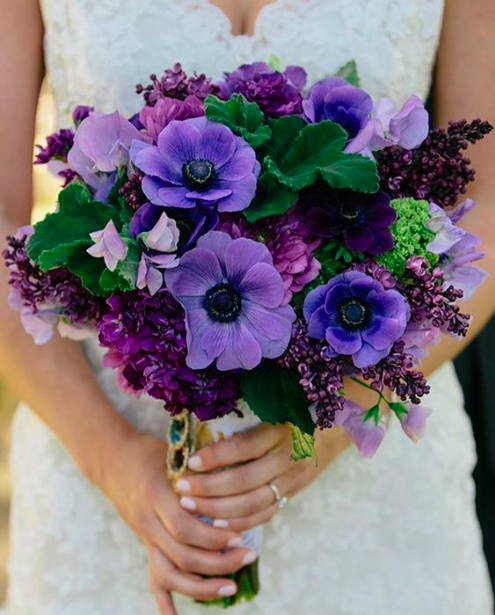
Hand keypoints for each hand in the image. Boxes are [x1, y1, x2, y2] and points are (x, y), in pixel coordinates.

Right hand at [96, 427, 257, 614]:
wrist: (112, 459)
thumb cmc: (149, 451)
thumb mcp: (174, 455)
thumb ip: (199, 472)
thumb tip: (237, 482)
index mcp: (157, 496)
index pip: (185, 528)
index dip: (213, 537)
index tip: (239, 537)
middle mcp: (148, 521)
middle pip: (182, 555)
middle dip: (218, 562)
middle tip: (247, 557)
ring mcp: (144, 535)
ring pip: (169, 574)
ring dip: (201, 586)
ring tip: (230, 586)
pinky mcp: (144, 543)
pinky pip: (152, 578)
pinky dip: (164, 602)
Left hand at [174, 423, 350, 531]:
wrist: (335, 428)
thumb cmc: (295, 411)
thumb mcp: (275, 407)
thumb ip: (246, 418)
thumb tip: (201, 428)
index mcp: (282, 430)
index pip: (244, 447)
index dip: (215, 457)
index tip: (190, 462)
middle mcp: (289, 457)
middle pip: (244, 481)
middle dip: (209, 489)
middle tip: (181, 488)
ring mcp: (293, 479)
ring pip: (252, 503)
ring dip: (218, 509)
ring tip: (190, 506)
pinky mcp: (293, 494)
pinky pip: (265, 514)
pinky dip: (239, 522)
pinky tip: (216, 523)